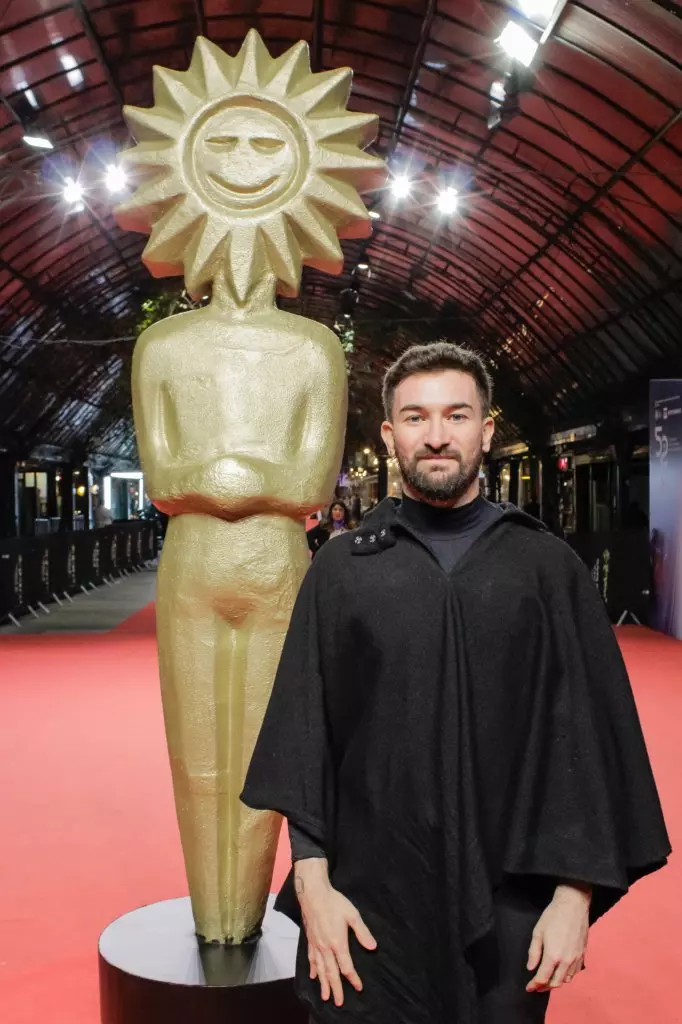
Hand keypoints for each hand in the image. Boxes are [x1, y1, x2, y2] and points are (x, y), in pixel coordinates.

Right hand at [295, 860, 376, 1006]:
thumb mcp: (352, 915)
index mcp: (338, 943)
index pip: (346, 966)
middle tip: (339, 1002)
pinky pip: (311, 958)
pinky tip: (314, 976)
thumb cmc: (334, 902)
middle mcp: (325, 947)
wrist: (313, 893)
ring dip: (323, 984)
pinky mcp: (310, 939)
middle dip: (336, 989)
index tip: (359, 987)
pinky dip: (313, 969)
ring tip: (325, 997)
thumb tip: (372, 947)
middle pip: (331, 973)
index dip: (353, 978)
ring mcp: (316, 944)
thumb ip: (362, 932)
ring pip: (320, 969)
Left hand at [526, 884, 589, 991]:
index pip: (543, 978)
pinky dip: (567, 976)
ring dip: (556, 982)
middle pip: (556, 983)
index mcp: (553, 956)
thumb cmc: (553, 916)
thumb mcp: (538, 932)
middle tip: (537, 986)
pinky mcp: (582, 954)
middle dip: (545, 987)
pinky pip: (575, 972)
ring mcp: (576, 959)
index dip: (534, 985)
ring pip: (566, 979)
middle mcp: (566, 961)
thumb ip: (534, 952)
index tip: (529, 987)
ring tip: (548, 980)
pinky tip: (561, 972)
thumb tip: (531, 968)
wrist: (573, 905)